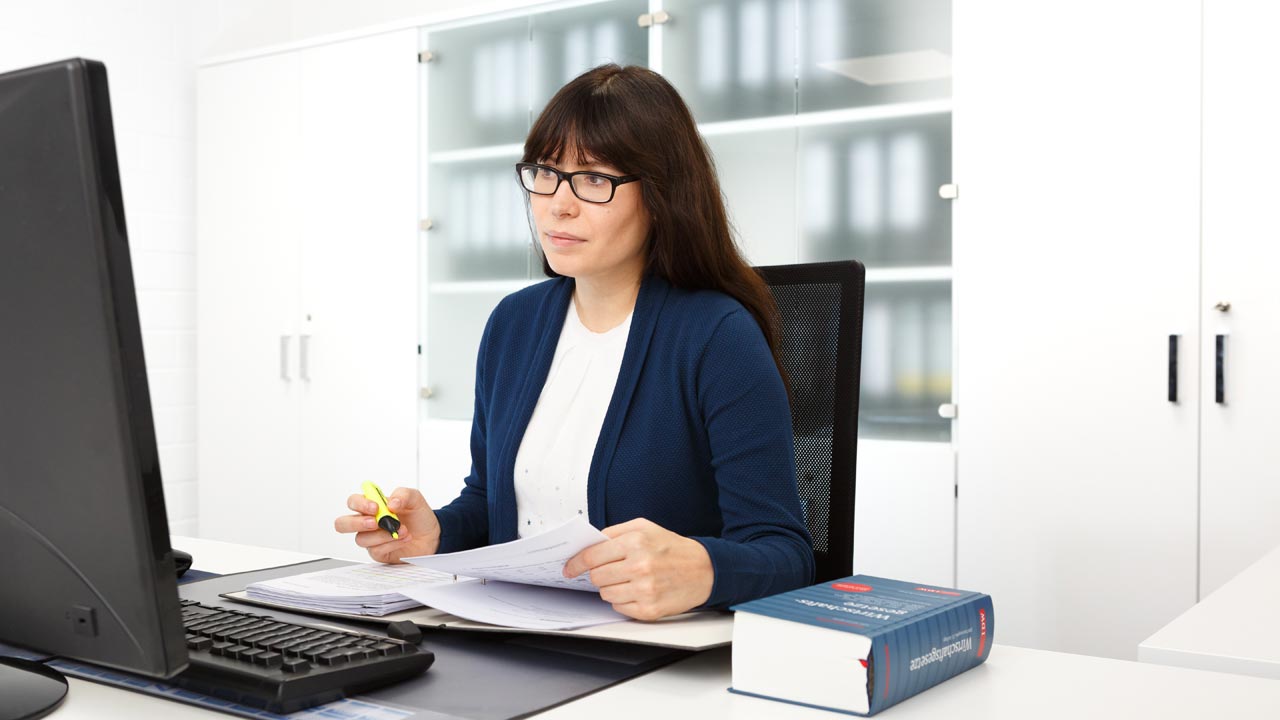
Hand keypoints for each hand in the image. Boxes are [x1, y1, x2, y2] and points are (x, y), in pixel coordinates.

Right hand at [333, 487, 440, 562]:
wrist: (432, 535)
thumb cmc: (418, 516)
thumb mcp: (415, 499)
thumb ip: (403, 495)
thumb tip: (391, 503)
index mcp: (372, 505)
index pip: (353, 502)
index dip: (359, 504)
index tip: (375, 507)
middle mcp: (367, 522)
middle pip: (342, 524)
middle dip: (356, 523)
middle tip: (375, 522)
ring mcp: (371, 538)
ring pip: (361, 539)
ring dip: (383, 534)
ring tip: (402, 530)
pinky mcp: (378, 553)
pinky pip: (376, 550)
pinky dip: (392, 543)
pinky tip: (404, 538)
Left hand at [562, 518, 713, 620]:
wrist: (704, 570)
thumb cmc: (673, 548)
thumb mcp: (645, 527)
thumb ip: (615, 532)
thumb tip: (589, 543)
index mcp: (636, 542)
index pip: (592, 556)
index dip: (576, 562)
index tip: (569, 567)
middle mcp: (640, 566)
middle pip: (596, 577)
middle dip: (599, 573)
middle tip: (612, 569)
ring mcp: (644, 590)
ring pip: (605, 594)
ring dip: (611, 587)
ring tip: (629, 579)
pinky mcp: (649, 609)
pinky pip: (619, 607)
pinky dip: (623, 600)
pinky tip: (638, 590)